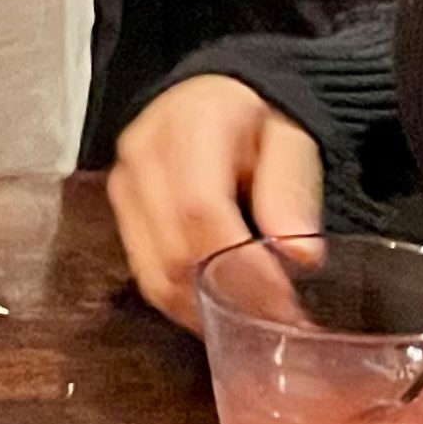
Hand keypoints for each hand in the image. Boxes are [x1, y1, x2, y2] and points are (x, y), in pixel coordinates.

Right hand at [108, 75, 322, 335]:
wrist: (217, 98)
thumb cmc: (259, 120)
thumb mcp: (292, 140)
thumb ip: (291, 189)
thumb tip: (300, 254)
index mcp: (189, 123)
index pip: (202, 210)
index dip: (242, 267)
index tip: (283, 304)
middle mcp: (144, 152)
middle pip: (173, 249)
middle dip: (228, 299)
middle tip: (277, 326)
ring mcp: (125, 183)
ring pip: (154, 272)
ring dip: (204, 310)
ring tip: (251, 325)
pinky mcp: (122, 210)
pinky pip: (146, 274)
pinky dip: (184, 303)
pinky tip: (219, 311)